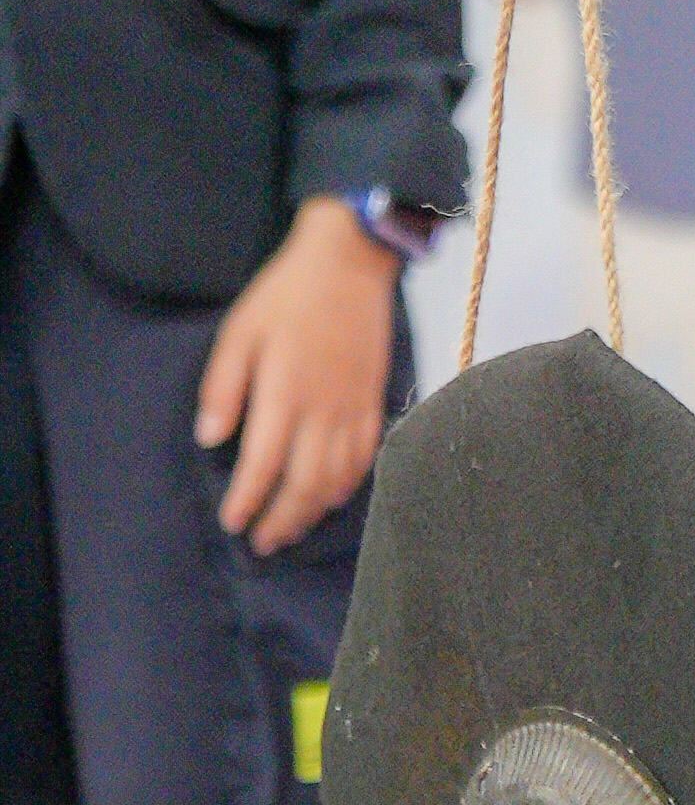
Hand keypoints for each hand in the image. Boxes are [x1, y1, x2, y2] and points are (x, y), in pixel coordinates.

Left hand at [195, 198, 400, 552]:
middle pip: (305, 483)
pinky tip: (331, 496)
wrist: (351, 262)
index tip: (231, 522)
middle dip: (281, 519)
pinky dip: (348, 484)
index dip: (247, 500)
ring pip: (338, 476)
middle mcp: (324, 409)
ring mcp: (354, 406)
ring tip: (291, 528)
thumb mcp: (239, 332)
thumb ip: (223, 387)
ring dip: (313, 511)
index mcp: (286, 392)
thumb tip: (210, 438)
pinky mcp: (374, 398)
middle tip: (261, 542)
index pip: (263, 464)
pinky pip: (367, 455)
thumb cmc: (287, 294)